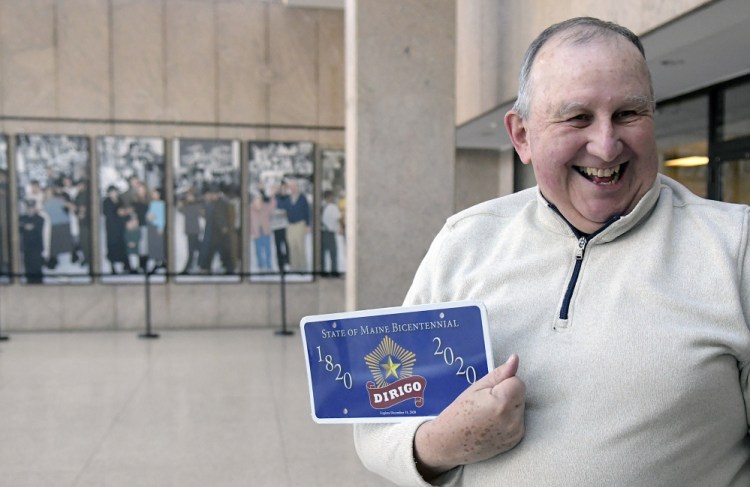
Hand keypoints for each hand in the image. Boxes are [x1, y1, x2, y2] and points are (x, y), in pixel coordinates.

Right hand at [413, 354, 525, 478]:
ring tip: (488, 414)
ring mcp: (515, 433)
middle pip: (521, 394)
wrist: (449, 443)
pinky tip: (492, 423)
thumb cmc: (458, 413)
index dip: (504, 383)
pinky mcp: (515, 441)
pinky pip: (518, 421)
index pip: (518, 382)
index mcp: (502, 403)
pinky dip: (509, 419)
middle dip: (508, 394)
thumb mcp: (475, 388)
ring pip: (520, 407)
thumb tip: (515, 359)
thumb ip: (499, 374)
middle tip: (486, 403)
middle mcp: (512, 420)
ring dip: (510, 406)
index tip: (489, 391)